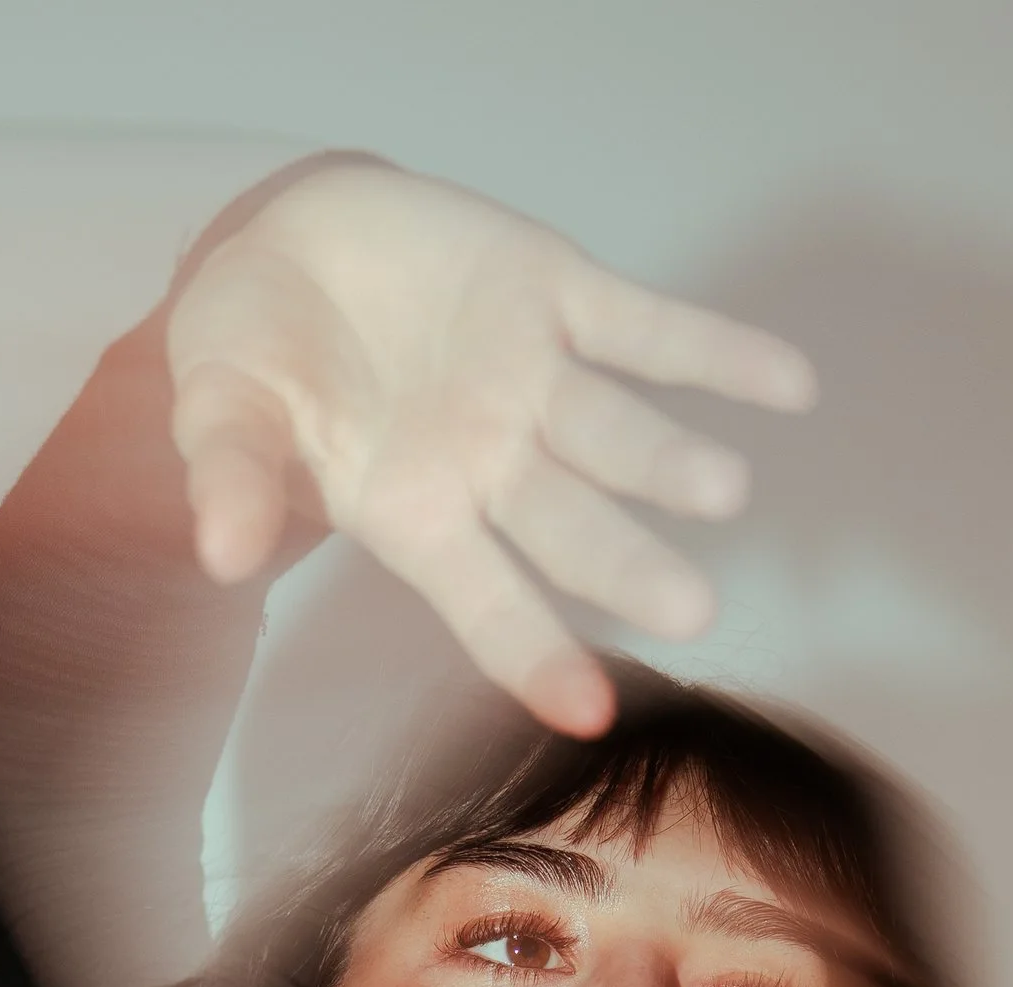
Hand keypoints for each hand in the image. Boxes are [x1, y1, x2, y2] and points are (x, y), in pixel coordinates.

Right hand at [164, 160, 813, 734]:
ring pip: (618, 434)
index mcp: (419, 518)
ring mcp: (532, 381)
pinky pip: (650, 328)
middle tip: (693, 609)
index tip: (590, 714)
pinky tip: (791, 386)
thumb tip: (220, 550)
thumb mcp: (223, 413)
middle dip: (629, 564)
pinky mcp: (557, 292)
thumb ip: (237, 480)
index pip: (486, 604)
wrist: (283, 246)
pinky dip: (718, 352)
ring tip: (724, 489)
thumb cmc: (252, 359)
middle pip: (573, 528)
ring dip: (672, 461)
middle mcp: (493, 467)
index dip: (536, 654)